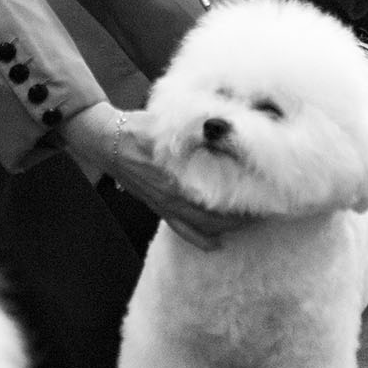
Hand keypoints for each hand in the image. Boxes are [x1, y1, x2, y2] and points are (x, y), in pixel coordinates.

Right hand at [63, 106, 251, 250]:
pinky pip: (181, 229)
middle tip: (262, 213)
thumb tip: (224, 126)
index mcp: (176, 180)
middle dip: (240, 220)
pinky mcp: (157, 206)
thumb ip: (196, 127)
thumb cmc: (137, 129)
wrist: (105, 139)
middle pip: (212, 219)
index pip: (216, 199)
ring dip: (223, 229)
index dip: (241, 203)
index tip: (262, 197)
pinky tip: (215, 244)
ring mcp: (163, 205)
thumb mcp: (169, 124)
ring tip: (246, 226)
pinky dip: (199, 238)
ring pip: (199, 228)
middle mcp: (171, 198)